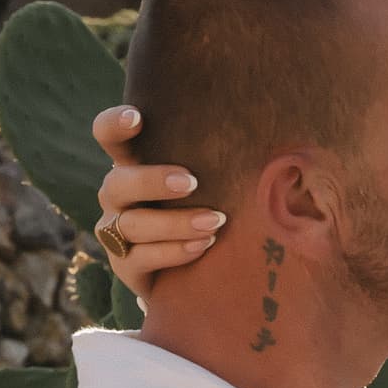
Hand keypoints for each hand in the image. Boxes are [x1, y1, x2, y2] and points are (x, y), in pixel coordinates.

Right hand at [89, 106, 223, 298]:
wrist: (198, 270)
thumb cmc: (208, 206)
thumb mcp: (211, 181)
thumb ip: (219, 158)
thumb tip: (279, 146)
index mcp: (133, 164)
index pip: (108, 136)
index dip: (114, 125)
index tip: (137, 117)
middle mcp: (118, 195)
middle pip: (118, 183)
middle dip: (151, 181)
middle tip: (191, 182)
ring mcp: (116, 232)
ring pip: (132, 224)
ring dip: (174, 223)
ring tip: (214, 222)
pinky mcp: (125, 266)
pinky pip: (140, 259)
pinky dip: (173, 251)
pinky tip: (203, 246)